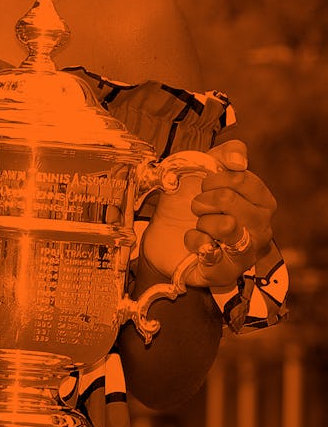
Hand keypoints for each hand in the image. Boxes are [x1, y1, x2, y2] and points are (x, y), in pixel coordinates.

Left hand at [140, 139, 277, 290]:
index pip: (241, 179)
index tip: (204, 184)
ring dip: (202, 221)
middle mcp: (262, 229)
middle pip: (230, 200)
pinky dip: (193, 242)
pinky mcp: (225, 273)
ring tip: (198, 224)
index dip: (214, 178)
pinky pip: (210, 254)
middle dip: (203, 199)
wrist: (164, 232)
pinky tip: (192, 241)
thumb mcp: (206, 167)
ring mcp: (246, 254)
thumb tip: (239, 161)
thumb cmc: (191, 198)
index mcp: (262, 202)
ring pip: (226, 226)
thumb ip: (228, 153)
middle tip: (197, 206)